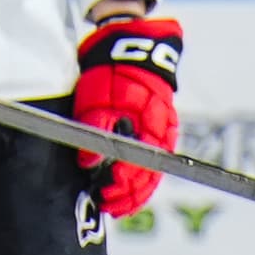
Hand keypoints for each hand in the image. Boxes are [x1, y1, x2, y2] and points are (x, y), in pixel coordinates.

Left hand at [72, 11, 181, 216]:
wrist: (133, 48)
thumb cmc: (112, 72)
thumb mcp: (96, 97)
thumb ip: (96, 128)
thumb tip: (89, 162)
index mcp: (145, 128)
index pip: (136, 169)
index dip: (119, 187)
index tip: (102, 197)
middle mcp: (159, 134)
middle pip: (148, 175)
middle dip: (127, 195)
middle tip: (106, 205)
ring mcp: (164, 131)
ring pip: (155, 171)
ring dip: (138, 191)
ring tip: (121, 204)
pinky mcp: (163, 127)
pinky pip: (157, 160)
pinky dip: (146, 178)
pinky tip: (136, 186)